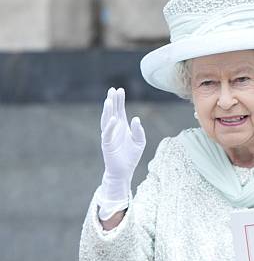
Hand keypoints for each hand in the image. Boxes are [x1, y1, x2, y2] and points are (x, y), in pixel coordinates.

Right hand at [97, 87, 146, 218]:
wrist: (124, 171)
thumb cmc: (131, 156)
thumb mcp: (140, 142)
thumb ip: (139, 131)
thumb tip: (136, 119)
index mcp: (122, 126)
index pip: (120, 110)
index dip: (120, 100)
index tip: (120, 89)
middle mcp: (114, 129)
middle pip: (112, 112)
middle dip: (113, 101)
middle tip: (113, 90)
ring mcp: (109, 135)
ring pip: (107, 120)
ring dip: (108, 110)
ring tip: (110, 100)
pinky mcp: (107, 144)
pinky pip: (107, 133)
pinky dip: (110, 126)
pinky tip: (113, 118)